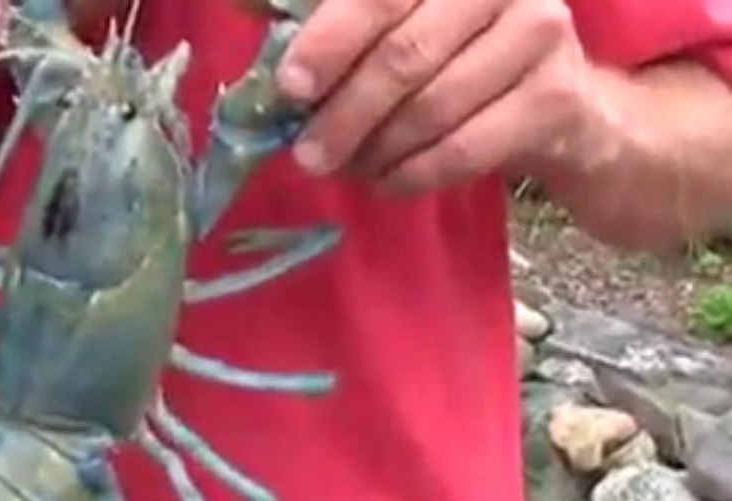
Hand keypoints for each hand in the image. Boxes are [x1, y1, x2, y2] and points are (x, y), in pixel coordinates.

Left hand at [276, 0, 613, 192]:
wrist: (556, 106)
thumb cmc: (452, 54)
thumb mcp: (394, 22)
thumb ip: (326, 13)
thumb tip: (242, 4)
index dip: (329, 41)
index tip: (290, 88)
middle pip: (403, 56)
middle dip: (344, 114)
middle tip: (307, 156)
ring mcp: (538, 34)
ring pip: (431, 107)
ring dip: (375, 150)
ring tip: (345, 168)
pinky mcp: (555, 97)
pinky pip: (463, 148)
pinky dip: (413, 174)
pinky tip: (386, 184)